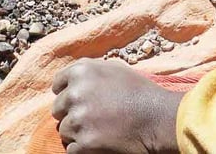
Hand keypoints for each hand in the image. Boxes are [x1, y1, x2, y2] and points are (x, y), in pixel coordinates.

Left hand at [52, 59, 183, 153]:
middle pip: (58, 109)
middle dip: (72, 113)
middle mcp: (75, 94)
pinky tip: (100, 142)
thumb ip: (89, 70)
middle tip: (93, 117)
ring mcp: (78, 119)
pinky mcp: (83, 143)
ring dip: (77, 132)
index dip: (67, 93)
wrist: (158, 118)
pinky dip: (83, 149)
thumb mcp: (114, 69)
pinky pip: (71, 149)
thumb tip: (70, 80)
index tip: (79, 101)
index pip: (57, 85)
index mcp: (81, 72)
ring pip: (64, 130)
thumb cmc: (139, 92)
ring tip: (100, 130)